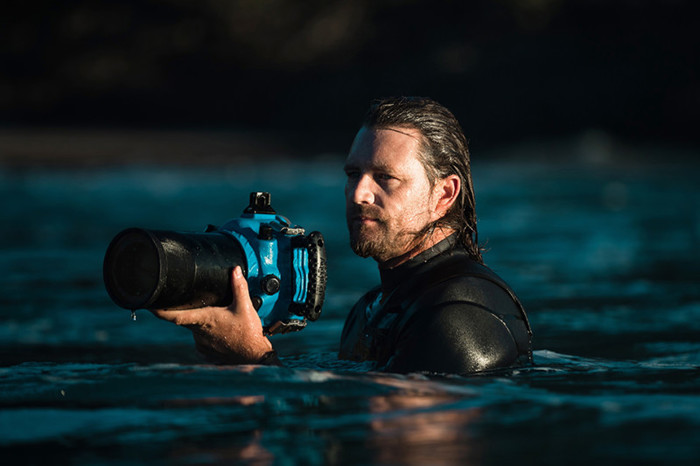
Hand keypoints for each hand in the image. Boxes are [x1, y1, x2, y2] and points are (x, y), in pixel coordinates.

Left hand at [150, 266, 273, 363]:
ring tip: (222, 322)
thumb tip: (234, 269)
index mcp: (204, 320)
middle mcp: (198, 333)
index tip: (149, 305)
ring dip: (203, 324)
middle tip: (209, 308)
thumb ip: (238, 287)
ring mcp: (201, 345)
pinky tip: (223, 334)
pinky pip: (202, 341)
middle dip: (193, 312)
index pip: (174, 316)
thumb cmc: (248, 333)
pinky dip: (209, 335)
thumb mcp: (245, 307)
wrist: (255, 357)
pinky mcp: (206, 354)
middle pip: (187, 319)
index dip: (160, 311)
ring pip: (195, 330)